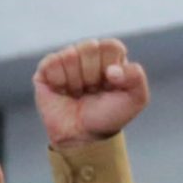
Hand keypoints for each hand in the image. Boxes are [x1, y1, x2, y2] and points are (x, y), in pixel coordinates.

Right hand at [34, 37, 150, 148]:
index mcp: (109, 56)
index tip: (110, 85)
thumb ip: (137, 77)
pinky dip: (59, 81)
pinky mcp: (46, 70)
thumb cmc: (109, 116)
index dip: (110, 67)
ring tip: (78, 93)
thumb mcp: (136, 99)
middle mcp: (87, 54)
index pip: (111, 46)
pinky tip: (63, 91)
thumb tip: (111, 70)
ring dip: (77, 81)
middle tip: (92, 90)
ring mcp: (66, 60)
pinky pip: (52, 63)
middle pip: (90, 47)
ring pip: (70, 55)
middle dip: (93, 74)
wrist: (83, 136)